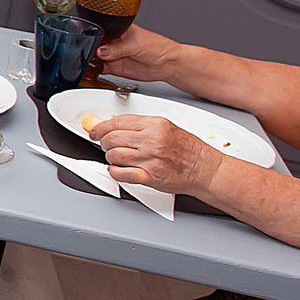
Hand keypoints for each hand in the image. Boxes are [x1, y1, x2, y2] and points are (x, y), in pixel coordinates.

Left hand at [92, 113, 221, 197]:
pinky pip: (121, 173)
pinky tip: (118, 169)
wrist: (205, 169)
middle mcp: (152, 141)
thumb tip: (115, 122)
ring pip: (114, 155)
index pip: (117, 122)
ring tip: (116, 157)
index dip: (100, 127)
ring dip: (110, 157)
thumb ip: (141, 124)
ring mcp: (150, 159)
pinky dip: (114, 171)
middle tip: (106, 144)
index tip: (94, 131)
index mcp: (155, 125)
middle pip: (112, 138)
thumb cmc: (188, 149)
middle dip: (104, 142)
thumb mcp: (166, 126)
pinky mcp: (150, 177)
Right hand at [93, 24, 180, 84]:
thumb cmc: (158, 47)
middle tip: (92, 53)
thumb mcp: (136, 44)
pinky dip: (94, 70)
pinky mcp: (114, 67)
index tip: (89, 41)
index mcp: (118, 29)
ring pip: (94, 57)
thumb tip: (101, 51)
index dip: (93, 35)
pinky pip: (99, 68)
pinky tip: (95, 69)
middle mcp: (113, 41)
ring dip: (91, 60)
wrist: (168, 65)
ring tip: (94, 61)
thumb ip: (118, 49)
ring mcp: (113, 55)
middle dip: (90, 48)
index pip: (100, 30)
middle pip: (94, 44)